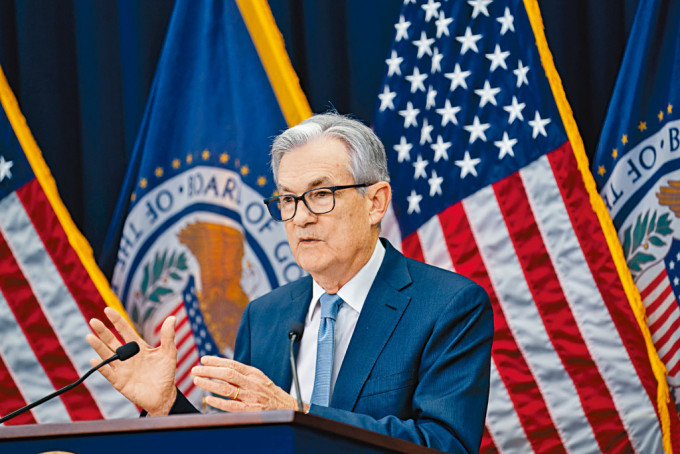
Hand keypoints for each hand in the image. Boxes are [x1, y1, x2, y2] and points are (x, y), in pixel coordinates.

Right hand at [86, 306, 177, 415]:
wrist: (164, 395)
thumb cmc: (166, 373)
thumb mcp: (169, 353)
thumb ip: (168, 336)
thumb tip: (172, 318)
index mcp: (138, 347)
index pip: (125, 330)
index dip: (117, 320)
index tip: (107, 310)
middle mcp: (128, 356)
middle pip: (112, 341)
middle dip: (103, 331)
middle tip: (93, 320)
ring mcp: (122, 368)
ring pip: (107, 355)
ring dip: (98, 346)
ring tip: (89, 336)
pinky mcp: (120, 381)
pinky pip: (108, 373)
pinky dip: (101, 367)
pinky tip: (95, 359)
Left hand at [192, 356, 308, 412]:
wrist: (286, 407)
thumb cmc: (270, 392)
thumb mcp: (259, 377)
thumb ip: (243, 373)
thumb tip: (223, 367)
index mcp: (253, 373)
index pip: (232, 363)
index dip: (216, 360)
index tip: (203, 359)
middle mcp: (251, 383)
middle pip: (227, 373)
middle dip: (209, 370)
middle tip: (195, 369)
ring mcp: (250, 396)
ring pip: (226, 388)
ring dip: (209, 384)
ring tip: (197, 381)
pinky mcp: (250, 409)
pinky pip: (231, 405)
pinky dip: (218, 402)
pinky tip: (208, 399)